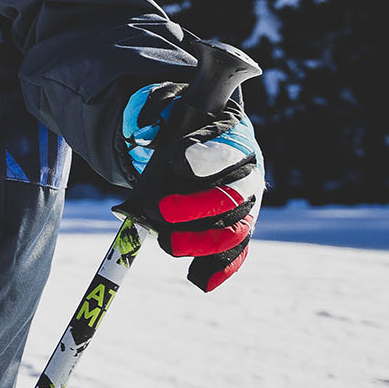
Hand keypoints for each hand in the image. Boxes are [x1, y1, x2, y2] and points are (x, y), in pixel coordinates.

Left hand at [122, 82, 263, 290]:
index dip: (203, 157)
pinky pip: (237, 251)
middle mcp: (248, 172)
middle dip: (197, 205)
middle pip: (233, 195)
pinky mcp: (240, 227)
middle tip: (160, 209)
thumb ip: (159, 110)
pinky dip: (221, 267)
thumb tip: (141, 124)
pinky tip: (201, 280)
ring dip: (203, 240)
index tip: (175, 162)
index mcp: (235, 137)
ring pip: (236, 228)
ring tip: (167, 244)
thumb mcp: (175, 107)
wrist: (203, 138)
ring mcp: (247, 204)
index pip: (226, 147)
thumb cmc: (188, 124)